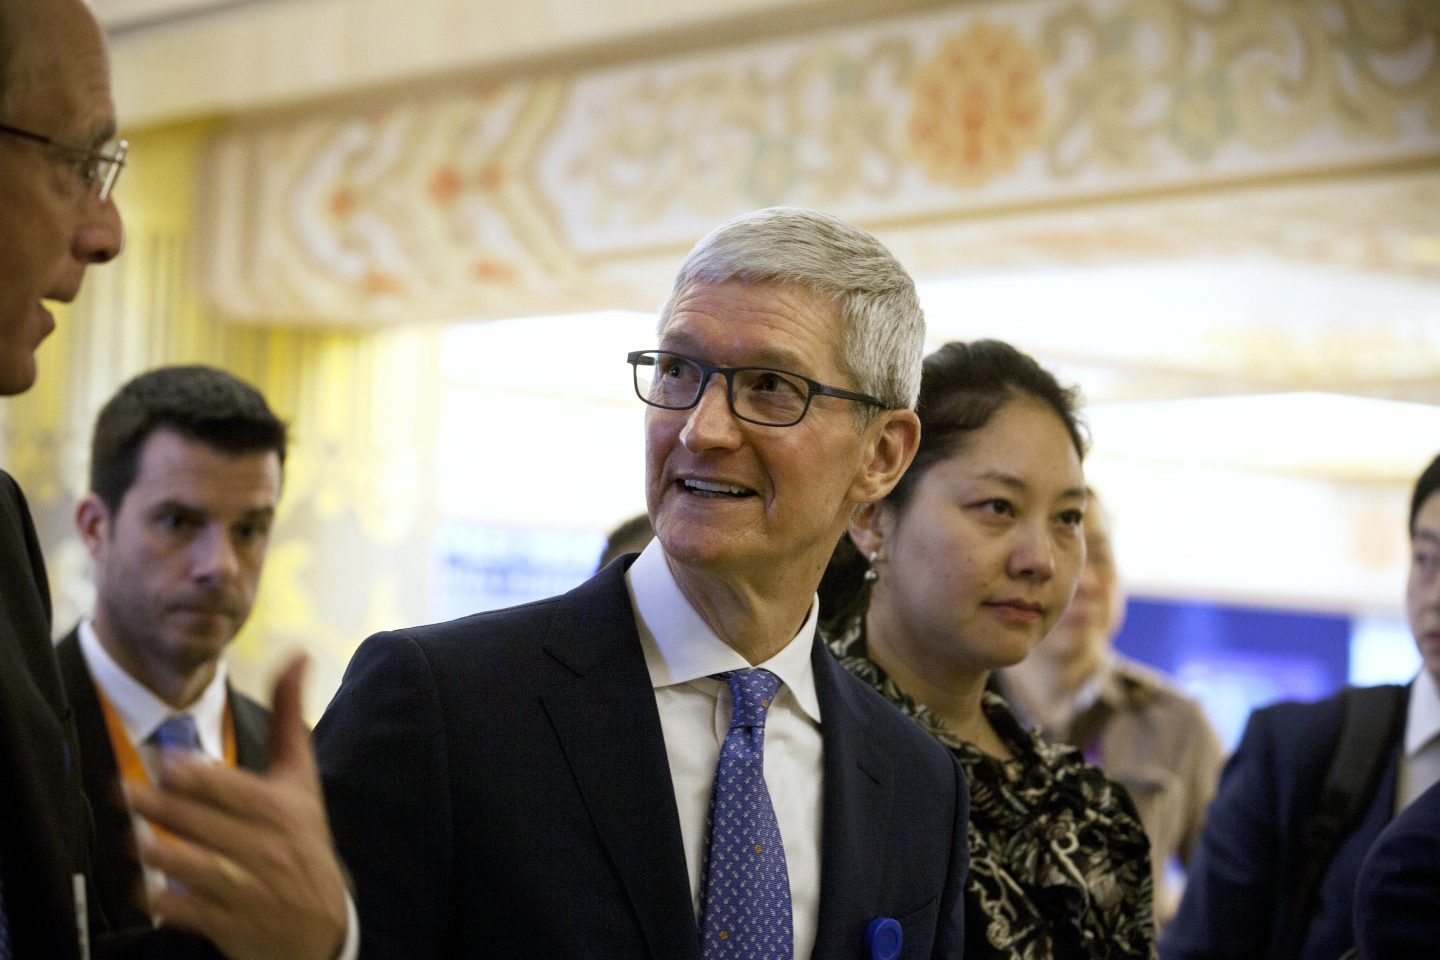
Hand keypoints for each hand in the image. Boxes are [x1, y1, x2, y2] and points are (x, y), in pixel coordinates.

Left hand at [126, 655, 348, 959]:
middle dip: (156, 806)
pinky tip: (143, 885)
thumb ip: (291, 716)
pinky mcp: (226, 923)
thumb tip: (299, 653)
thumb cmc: (303, 840)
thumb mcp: (302, 779)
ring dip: (153, 850)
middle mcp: (264, 847)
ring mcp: (246, 888)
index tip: (166, 762)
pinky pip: (183, 909)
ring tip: (131, 837)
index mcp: (282, 808)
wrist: (322, 924)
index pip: (229, 787)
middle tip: (122, 791)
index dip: (192, 774)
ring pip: (188, 864)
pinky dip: (160, 897)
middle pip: (199, 822)